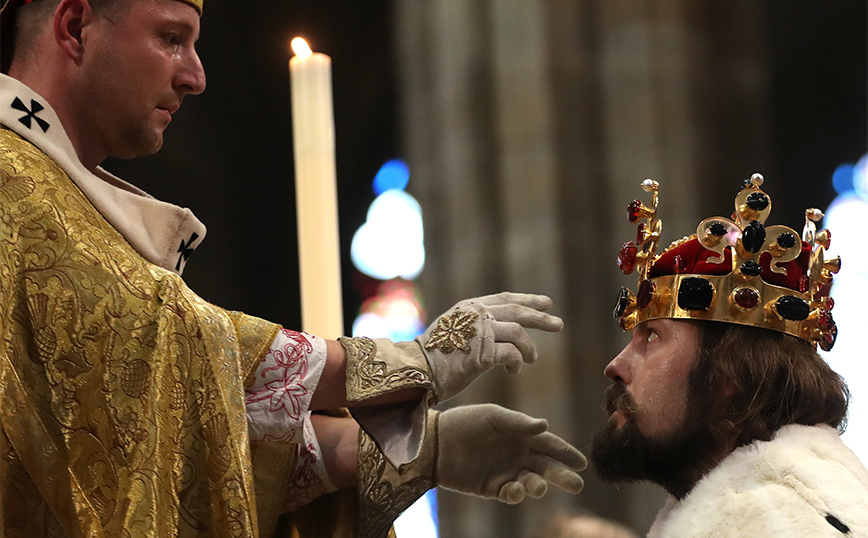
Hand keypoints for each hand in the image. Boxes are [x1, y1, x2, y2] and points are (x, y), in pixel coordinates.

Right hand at [417, 292, 562, 402]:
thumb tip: (499, 330)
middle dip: (541, 318)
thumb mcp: (453, 330)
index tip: (546, 303)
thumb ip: (474, 325)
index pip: (506, 298)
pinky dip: (517, 364)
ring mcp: (480, 332)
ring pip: (519, 334)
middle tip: (558, 325)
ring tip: (531, 360)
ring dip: (529, 349)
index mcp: (469, 307)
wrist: (415, 371)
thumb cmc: (432, 356)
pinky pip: (512, 355)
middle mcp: (476, 314)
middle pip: (518, 312)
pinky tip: (514, 371)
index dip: (528, 300)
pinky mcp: (483, 354)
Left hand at [436, 404, 586, 503]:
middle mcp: (517, 454)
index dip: (566, 453)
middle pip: (546, 467)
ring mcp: (506, 472)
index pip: (549, 444)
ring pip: (531, 483)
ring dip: (539, 486)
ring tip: (538, 486)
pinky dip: (516, 494)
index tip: (582, 463)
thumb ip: (518, 423)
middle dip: (562, 476)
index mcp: (521, 434)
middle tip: (577, 485)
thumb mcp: (492, 417)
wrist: (436, 442)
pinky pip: (511, 494)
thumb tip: (546, 425)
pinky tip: (514, 489)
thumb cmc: (465, 422)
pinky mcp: (492, 488)